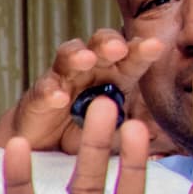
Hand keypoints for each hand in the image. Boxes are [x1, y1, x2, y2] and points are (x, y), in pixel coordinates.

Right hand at [0, 30, 162, 154]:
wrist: (43, 150)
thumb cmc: (82, 135)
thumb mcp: (113, 136)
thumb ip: (129, 134)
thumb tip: (151, 133)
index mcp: (114, 77)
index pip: (130, 58)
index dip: (141, 50)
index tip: (155, 46)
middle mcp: (89, 72)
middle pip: (99, 46)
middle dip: (109, 43)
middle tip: (118, 49)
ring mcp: (62, 80)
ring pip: (68, 57)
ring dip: (78, 55)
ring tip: (87, 59)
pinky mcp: (38, 97)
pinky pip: (44, 90)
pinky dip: (51, 92)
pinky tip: (60, 98)